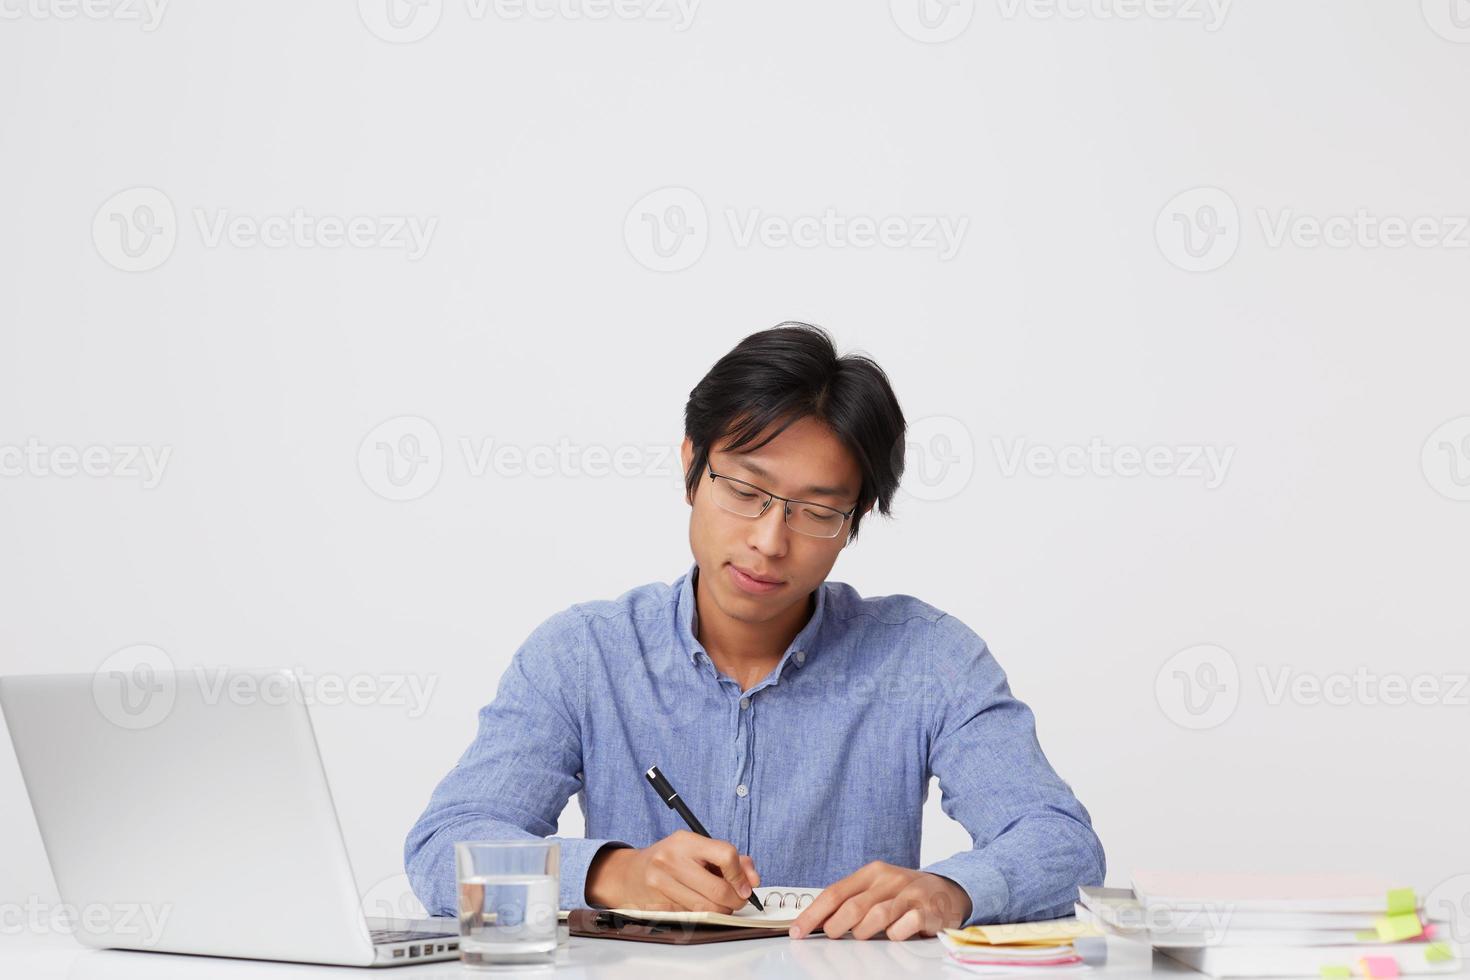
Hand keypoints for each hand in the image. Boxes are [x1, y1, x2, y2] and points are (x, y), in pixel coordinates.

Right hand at [584, 830, 759, 912]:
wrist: (630, 873)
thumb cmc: (671, 859)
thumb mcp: (698, 849)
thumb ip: (730, 860)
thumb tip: (752, 879)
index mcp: (685, 841)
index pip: (725, 855)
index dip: (740, 875)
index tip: (746, 886)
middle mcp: (671, 859)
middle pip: (718, 889)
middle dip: (735, 900)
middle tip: (738, 901)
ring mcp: (661, 883)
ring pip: (706, 908)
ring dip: (722, 911)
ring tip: (721, 905)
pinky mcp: (657, 904)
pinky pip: (692, 916)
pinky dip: (704, 915)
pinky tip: (701, 906)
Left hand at [789, 862, 971, 940]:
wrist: (947, 890)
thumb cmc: (904, 893)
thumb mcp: (876, 889)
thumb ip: (850, 901)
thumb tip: (817, 922)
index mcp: (872, 873)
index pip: (835, 892)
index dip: (813, 913)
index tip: (798, 930)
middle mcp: (890, 880)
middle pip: (852, 906)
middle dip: (835, 926)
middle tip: (831, 936)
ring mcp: (910, 894)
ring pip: (876, 915)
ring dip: (863, 932)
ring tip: (860, 937)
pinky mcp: (929, 909)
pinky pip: (906, 924)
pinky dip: (895, 934)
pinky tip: (893, 935)